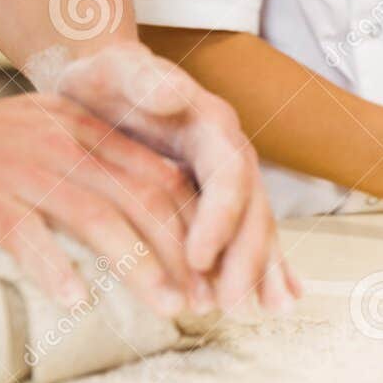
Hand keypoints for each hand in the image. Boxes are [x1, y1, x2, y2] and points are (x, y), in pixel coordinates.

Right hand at [0, 90, 202, 316]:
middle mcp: (62, 146)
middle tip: (206, 299)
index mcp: (84, 129)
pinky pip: (26, 237)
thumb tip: (155, 201)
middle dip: (183, 254)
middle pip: (141, 201)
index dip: (196, 224)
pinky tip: (77, 302)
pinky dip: (54, 269)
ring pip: (96, 220)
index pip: (159, 176)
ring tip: (167, 307)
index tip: (216, 268)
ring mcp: (21, 172)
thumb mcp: (45, 128)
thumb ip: (97, 156)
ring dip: (138, 267)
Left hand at [44, 42, 296, 314]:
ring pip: (254, 227)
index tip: (199, 258)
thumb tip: (173, 92)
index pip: (228, 175)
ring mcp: (228, 179)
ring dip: (260, 271)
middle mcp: (230, 153)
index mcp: (210, 123)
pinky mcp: (219, 199)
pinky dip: (263, 267)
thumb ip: (141, 78)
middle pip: (251, 208)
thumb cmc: (104, 81)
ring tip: (265, 311)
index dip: (220, 217)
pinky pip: (245, 235)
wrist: (107, 84)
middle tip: (230, 304)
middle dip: (246, 258)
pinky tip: (278, 299)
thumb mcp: (112, 70)